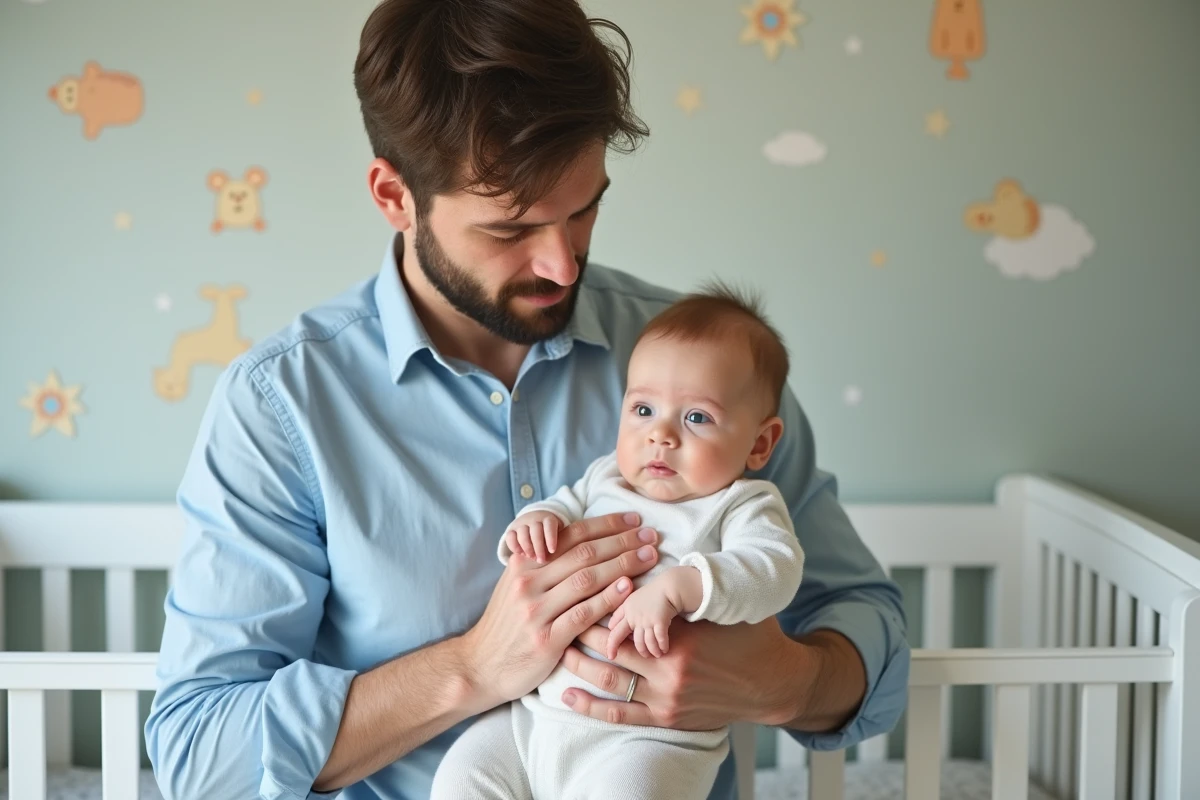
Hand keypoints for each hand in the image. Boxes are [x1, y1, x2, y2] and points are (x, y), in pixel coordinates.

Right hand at [461, 512, 661, 708]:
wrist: (480, 665)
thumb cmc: (507, 624)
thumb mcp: (515, 585)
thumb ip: (544, 564)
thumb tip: (582, 541)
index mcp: (524, 563)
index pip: (572, 535)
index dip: (607, 525)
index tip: (635, 520)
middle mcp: (528, 582)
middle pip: (584, 554)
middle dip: (622, 541)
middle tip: (651, 535)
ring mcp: (536, 610)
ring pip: (587, 579)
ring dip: (623, 565)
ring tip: (649, 556)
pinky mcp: (546, 639)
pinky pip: (583, 614)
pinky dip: (608, 599)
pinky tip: (629, 588)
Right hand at [504, 510, 561, 563]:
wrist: (535, 521)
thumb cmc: (551, 534)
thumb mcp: (559, 534)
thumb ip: (561, 542)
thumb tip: (564, 557)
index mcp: (548, 519)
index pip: (549, 526)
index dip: (551, 538)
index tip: (552, 551)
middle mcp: (534, 519)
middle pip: (535, 531)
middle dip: (538, 547)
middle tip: (541, 560)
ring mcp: (522, 523)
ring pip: (522, 533)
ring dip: (527, 547)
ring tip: (532, 558)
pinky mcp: (511, 529)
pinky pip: (510, 537)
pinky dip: (514, 546)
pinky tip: (521, 554)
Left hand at [559, 616, 808, 730]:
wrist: (773, 682)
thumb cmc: (749, 635)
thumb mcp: (721, 606)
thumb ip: (688, 591)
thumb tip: (656, 559)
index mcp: (680, 634)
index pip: (625, 618)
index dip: (598, 605)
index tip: (577, 592)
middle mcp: (669, 667)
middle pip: (611, 647)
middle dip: (581, 632)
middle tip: (558, 616)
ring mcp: (666, 696)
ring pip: (610, 680)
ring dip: (579, 665)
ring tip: (557, 649)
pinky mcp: (667, 717)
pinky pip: (620, 714)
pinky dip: (591, 706)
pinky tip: (568, 696)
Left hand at [606, 579, 680, 658]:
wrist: (672, 585)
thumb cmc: (655, 592)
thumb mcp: (636, 598)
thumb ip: (625, 611)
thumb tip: (613, 625)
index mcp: (627, 608)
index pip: (613, 626)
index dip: (610, 638)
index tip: (609, 650)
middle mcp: (633, 615)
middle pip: (620, 636)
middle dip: (617, 648)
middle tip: (616, 658)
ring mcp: (645, 619)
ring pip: (641, 642)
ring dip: (649, 650)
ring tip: (655, 654)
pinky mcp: (659, 622)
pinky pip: (658, 640)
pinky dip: (661, 646)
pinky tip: (665, 649)